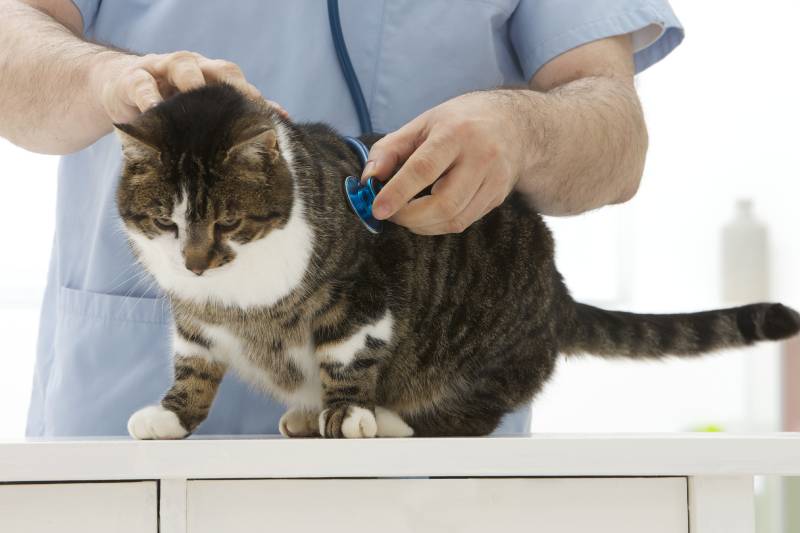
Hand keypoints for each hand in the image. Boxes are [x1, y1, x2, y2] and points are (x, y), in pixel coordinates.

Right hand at [91, 50, 287, 123]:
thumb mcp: (199, 109)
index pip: (239, 83)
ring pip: (183, 67)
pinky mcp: (132, 78)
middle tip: (246, 110)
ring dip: (194, 83)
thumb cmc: (168, 103)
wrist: (117, 88)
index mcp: (212, 77)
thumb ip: (235, 113)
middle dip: (235, 88)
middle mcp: (193, 68)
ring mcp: (162, 69)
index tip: (272, 120)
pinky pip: (142, 83)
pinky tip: (155, 111)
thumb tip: (281, 118)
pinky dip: (149, 96)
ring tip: (201, 102)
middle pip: (220, 71)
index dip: (255, 99)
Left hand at [364, 91, 527, 234]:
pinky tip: (428, 214)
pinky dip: (439, 224)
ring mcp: (493, 180)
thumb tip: (368, 179)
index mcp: (456, 132)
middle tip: (390, 213)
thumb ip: (391, 149)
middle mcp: (480, 157)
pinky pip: (464, 221)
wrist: (515, 124)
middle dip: (409, 217)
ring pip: (454, 219)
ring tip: (406, 214)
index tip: (377, 209)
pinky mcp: (498, 197)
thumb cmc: (460, 122)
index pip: (424, 168)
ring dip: (422, 225)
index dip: (398, 192)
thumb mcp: (423, 123)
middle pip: (443, 203)